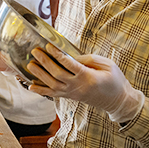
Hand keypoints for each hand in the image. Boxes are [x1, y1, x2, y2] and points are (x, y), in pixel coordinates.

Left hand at [27, 44, 144, 122]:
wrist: (118, 101)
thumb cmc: (115, 80)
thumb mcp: (107, 65)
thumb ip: (89, 59)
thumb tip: (71, 55)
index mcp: (88, 77)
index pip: (69, 64)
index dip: (57, 55)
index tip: (48, 46)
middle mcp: (78, 86)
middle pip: (57, 74)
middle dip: (44, 62)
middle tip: (35, 51)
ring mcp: (72, 93)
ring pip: (52, 85)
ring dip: (39, 75)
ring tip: (30, 65)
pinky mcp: (70, 97)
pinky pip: (53, 94)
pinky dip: (41, 91)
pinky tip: (30, 86)